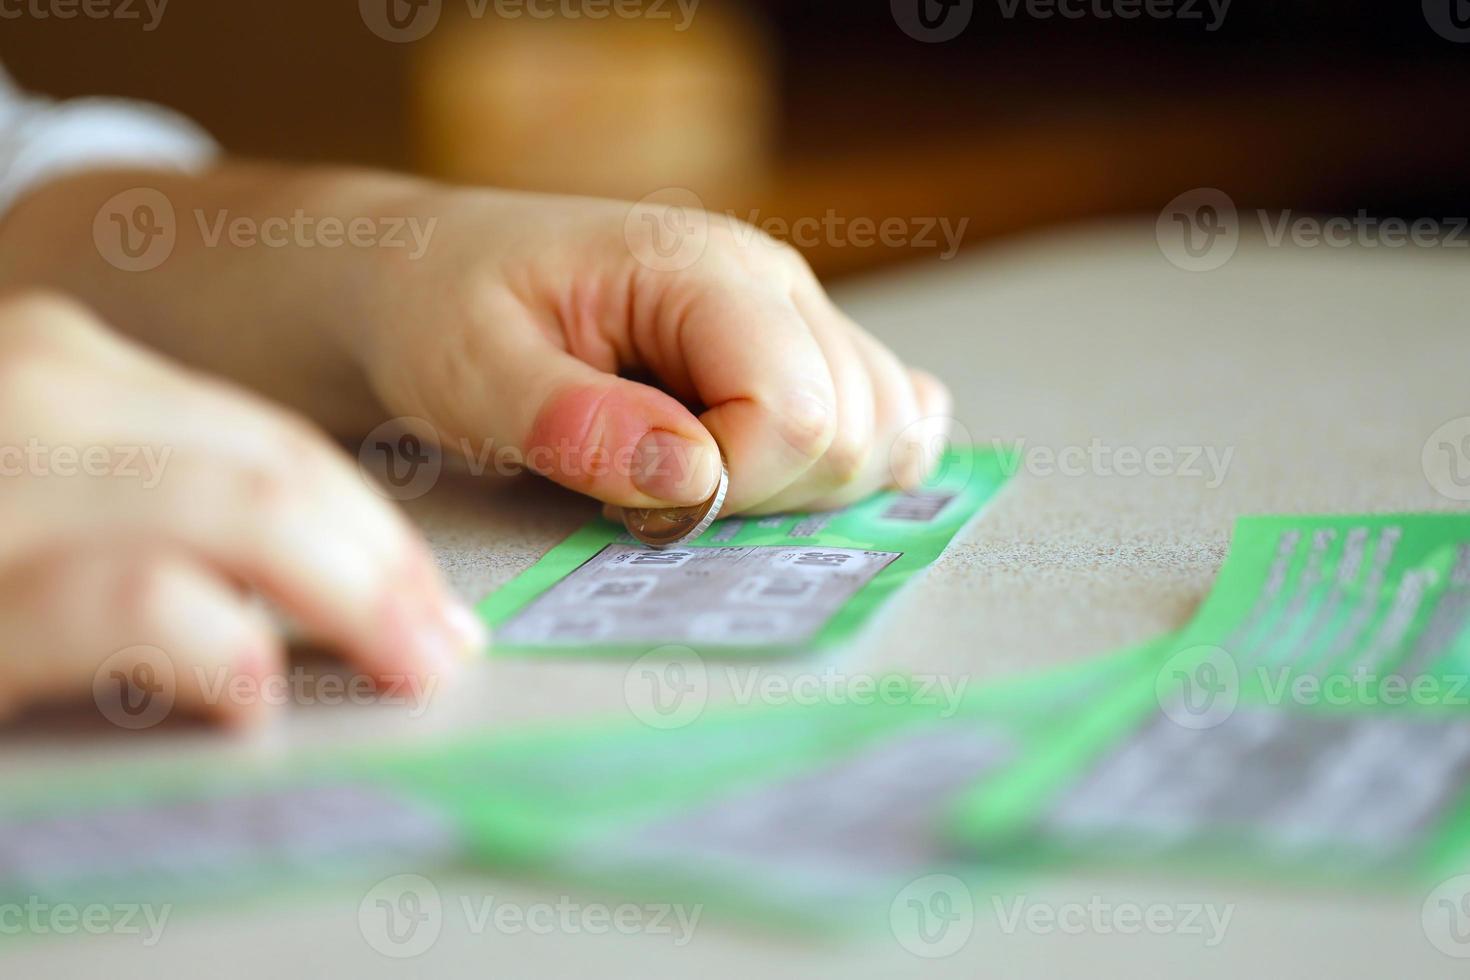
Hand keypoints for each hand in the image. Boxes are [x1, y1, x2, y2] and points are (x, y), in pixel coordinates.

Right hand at [0, 292, 482, 725]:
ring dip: (355, 602)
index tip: (429, 603)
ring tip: (402, 671)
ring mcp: (2, 476)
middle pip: (278, 470)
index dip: (373, 527)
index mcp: (60, 368)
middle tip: (442, 651)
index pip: (268, 440)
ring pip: (245, 512)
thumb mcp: (39, 497)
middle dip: (387, 567)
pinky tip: (254, 694)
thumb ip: (148, 499)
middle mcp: (33, 391)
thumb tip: (324, 576)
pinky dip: (220, 648)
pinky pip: (137, 599)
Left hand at [356, 190, 953, 513]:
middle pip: (855, 430)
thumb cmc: (445, 305)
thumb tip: (692, 477)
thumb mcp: (473, 368)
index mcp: (698, 268)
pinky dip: (845, 466)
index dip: (729, 485)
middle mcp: (773, 281)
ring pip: (885, 431)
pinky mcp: (800, 349)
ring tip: (693, 473)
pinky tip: (766, 471)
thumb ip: (576, 422)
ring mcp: (796, 313)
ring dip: (799, 488)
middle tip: (651, 488)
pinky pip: (890, 417)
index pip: (797, 410)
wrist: (435, 268)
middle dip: (761, 495)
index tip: (635, 498)